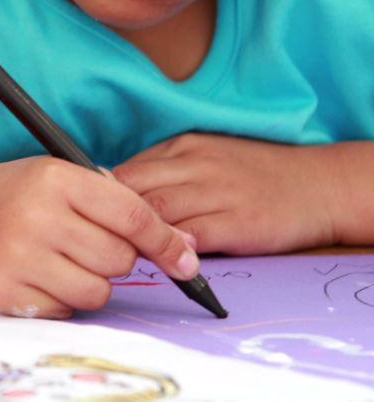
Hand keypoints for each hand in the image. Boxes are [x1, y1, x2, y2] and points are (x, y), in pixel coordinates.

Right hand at [0, 157, 198, 318]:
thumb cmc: (16, 196)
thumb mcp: (58, 177)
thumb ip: (117, 204)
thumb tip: (183, 249)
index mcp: (55, 179)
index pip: (132, 215)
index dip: (165, 241)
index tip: (185, 260)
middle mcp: (35, 216)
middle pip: (118, 259)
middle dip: (115, 257)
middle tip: (87, 244)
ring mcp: (16, 257)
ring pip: (96, 292)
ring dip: (90, 282)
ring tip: (62, 261)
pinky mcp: (4, 293)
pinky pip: (64, 311)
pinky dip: (61, 299)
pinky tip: (38, 276)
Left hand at [113, 133, 344, 255]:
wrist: (317, 185)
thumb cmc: (251, 175)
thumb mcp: (203, 157)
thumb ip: (162, 173)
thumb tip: (110, 198)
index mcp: (183, 146)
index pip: (126, 171)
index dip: (102, 199)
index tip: (90, 219)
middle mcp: (197, 164)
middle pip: (134, 191)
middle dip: (111, 219)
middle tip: (98, 242)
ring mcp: (219, 192)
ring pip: (159, 213)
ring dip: (136, 237)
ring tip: (122, 256)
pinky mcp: (240, 221)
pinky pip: (194, 236)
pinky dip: (172, 249)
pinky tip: (162, 259)